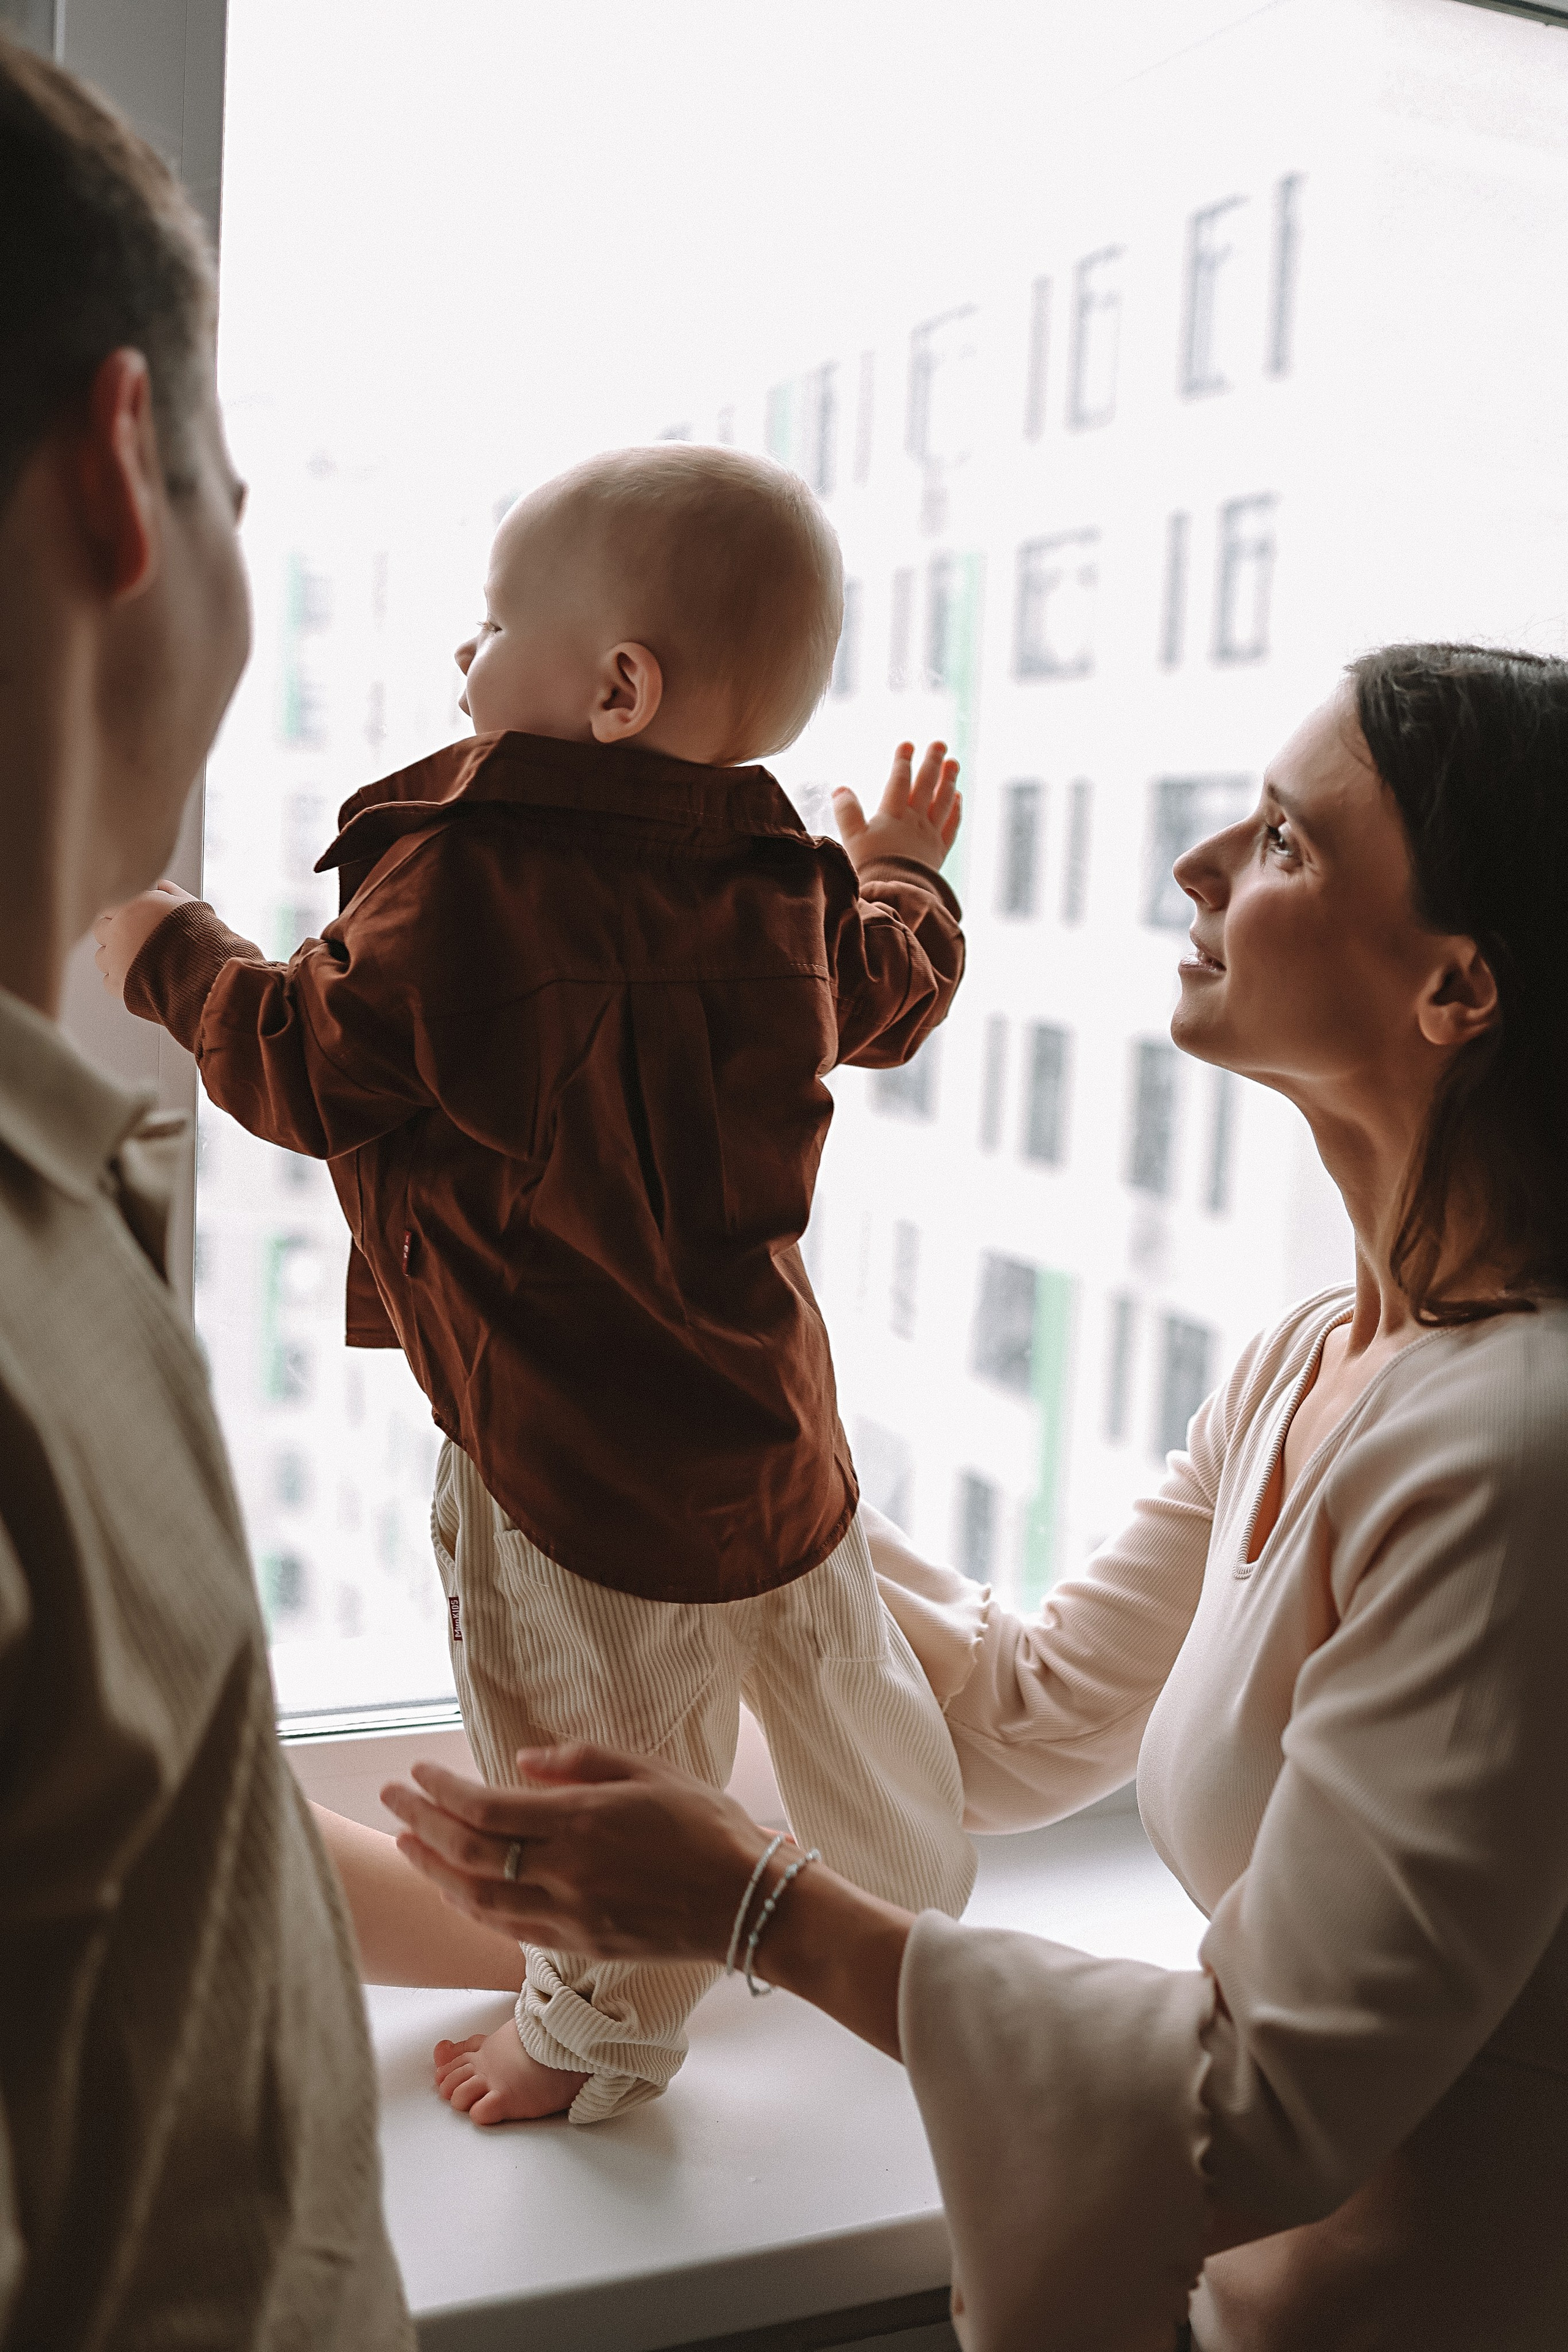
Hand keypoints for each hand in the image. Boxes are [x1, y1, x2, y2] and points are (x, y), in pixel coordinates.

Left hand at [93, 880, 194, 998]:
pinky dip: (120, 981)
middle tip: (135, 940)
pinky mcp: (119, 983)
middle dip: (116, 934)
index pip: (110, 906)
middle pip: (101, 930)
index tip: (134, 919)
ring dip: (116, 958)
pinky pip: (109, 982)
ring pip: (102, 957)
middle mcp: (118, 930)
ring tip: (138, 961)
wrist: (203, 972)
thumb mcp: (190, 906)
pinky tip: (137, 977)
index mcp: (131, 906)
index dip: (123, 913)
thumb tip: (162, 886)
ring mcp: (116, 958)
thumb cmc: (199, 939)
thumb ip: (171, 893)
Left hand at [383, 1742, 913, 2060]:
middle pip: (469, 1851)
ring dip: (435, 1870)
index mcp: (581, 1821)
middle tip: (390, 1798)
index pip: (486, 1806)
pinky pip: (506, 1928)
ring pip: (478, 1898)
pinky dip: (471, 1906)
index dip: (441, 1791)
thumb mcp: (650, 1771)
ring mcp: (568, 1916)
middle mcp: (565, 1872)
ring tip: (407, 1844)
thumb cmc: (706, 1825)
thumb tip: (521, 1761)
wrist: (747, 1902)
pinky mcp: (578, 1946)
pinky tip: (455, 1889)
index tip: (415, 1772)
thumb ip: (582, 1762)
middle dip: (422, 1823)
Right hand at [832, 739, 960, 874]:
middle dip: (932, 762)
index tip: (908, 744)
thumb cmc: (871, 867)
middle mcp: (915, 821)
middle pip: (926, 786)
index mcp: (893, 815)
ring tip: (953, 763)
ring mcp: (930, 836)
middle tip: (940, 744)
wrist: (896, 894)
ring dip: (948, 781)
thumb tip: (840, 789)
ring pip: (943, 802)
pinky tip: (958, 798)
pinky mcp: (938, 853)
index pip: (899, 780)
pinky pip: (951, 827)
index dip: (903, 761)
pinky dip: (955, 811)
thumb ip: (847, 812)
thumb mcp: (852, 838)